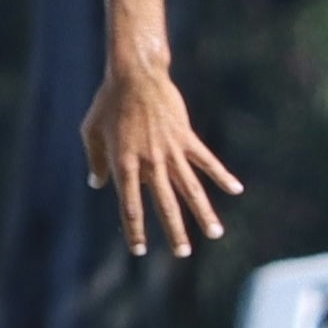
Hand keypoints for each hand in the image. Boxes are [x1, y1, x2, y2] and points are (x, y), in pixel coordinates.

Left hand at [80, 58, 244, 256]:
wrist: (135, 74)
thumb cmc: (108, 102)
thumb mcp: (91, 132)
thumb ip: (96, 160)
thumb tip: (98, 184)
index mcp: (125, 164)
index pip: (131, 207)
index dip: (135, 231)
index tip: (139, 250)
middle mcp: (150, 163)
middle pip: (165, 204)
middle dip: (175, 231)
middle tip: (182, 252)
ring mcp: (171, 151)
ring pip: (190, 188)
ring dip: (203, 212)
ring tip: (215, 234)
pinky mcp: (186, 137)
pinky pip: (206, 160)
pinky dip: (221, 175)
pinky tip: (236, 189)